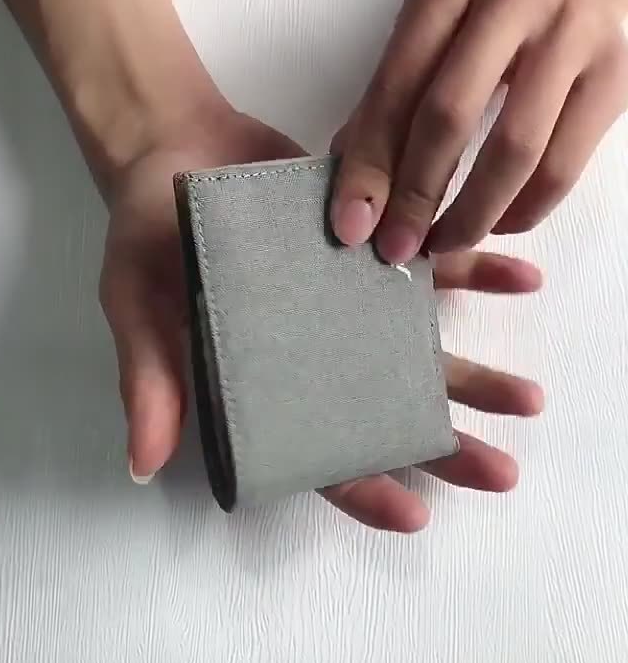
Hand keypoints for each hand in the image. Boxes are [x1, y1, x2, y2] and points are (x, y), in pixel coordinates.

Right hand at [100, 106, 543, 530]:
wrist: (173, 147)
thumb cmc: (145, 235)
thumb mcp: (135, 306)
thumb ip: (149, 378)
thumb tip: (141, 464)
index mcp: (260, 382)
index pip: (310, 450)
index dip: (357, 487)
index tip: (413, 515)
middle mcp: (312, 356)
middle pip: (380, 412)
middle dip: (440, 446)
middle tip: (499, 473)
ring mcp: (345, 306)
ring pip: (414, 352)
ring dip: (473, 377)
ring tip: (527, 399)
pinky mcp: (368, 249)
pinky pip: (428, 266)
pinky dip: (474, 273)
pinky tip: (521, 279)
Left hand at [330, 0, 627, 263]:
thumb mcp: (438, 19)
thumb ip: (395, 89)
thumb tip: (355, 178)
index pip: (398, 89)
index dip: (369, 166)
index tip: (350, 224)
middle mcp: (515, 3)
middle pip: (449, 118)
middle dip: (414, 198)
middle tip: (394, 249)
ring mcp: (574, 36)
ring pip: (514, 151)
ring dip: (470, 216)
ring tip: (443, 243)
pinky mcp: (616, 74)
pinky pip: (564, 164)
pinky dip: (525, 209)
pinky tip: (497, 223)